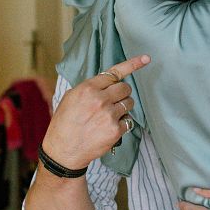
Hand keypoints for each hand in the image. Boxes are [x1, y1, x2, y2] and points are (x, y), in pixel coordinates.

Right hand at [40, 55, 149, 171]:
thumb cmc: (64, 124)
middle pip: (125, 88)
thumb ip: (89, 88)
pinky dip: (122, 124)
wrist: (63, 151)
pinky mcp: (115, 130)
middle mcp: (99, 100)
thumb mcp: (70, 98)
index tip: (146, 58)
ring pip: (129, 103)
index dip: (132, 65)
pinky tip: (108, 128)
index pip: (114, 73)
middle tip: (113, 101)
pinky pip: (128, 121)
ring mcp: (108, 115)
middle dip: (122, 93)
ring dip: (123, 107)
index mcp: (87, 89)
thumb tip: (106, 83)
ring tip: (108, 116)